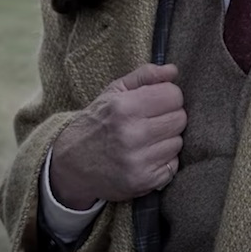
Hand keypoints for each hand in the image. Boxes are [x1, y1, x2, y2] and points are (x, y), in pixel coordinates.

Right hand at [48, 64, 186, 209]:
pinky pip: (173, 165)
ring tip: (146, 140)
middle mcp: (131, 134)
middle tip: (151, 122)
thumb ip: (145, 76)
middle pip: (180, 118)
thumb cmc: (97, 122)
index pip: (174, 95)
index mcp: (124, 107)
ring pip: (178, 142)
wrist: (70, 164)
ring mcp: (138, 160)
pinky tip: (146, 157)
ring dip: (166, 140)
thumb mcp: (114, 92)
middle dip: (169, 117)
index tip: (156, 102)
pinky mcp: (144, 181)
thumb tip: (173, 70)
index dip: (168, 96)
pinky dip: (164, 161)